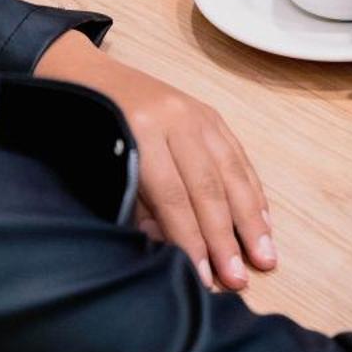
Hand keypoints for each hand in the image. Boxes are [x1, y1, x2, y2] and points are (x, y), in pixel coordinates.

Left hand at [37, 31, 274, 291]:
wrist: (87, 74)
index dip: (190, 240)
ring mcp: (199, 115)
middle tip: (239, 278)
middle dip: (226, 237)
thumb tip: (169, 250)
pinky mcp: (212, 115)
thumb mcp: (99, 168)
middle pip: (208, 188)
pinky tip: (263, 220)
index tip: (204, 278)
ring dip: (251, 219)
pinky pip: (238, 157)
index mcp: (141, 132)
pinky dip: (253, 191)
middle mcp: (176, 121)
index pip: (173, 198)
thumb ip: (136, 208)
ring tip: (266, 256)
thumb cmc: (85, 129)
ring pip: (232, 172)